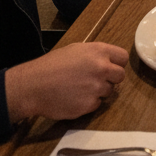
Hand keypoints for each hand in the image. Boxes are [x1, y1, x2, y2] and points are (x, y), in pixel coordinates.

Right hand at [4, 41, 126, 122]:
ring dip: (99, 91)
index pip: (123, 57)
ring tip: (80, 89)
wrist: (33, 86)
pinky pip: (96, 104)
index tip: (110, 67)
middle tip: (96, 80)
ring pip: (108, 91)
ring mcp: (96, 88)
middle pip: (120, 76)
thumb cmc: (52, 65)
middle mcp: (102, 68)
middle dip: (111, 79)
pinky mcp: (89, 105)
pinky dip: (88, 103)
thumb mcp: (76, 49)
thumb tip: (107, 61)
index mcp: (99, 51)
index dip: (117, 63)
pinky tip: (75, 98)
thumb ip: (95, 54)